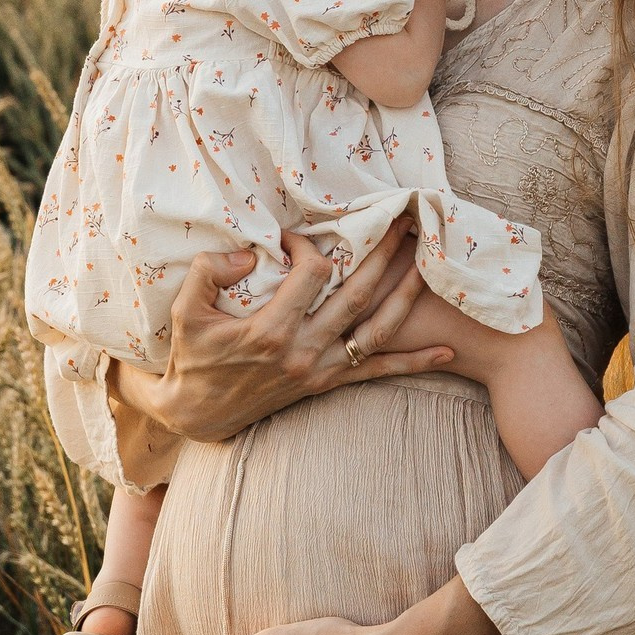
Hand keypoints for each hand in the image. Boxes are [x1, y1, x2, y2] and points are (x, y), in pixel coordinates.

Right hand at [110, 220, 453, 443]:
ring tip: (431, 266)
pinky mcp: (328, 383)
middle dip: (383, 254)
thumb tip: (249, 254)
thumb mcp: (186, 311)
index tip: (295, 237)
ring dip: (407, 297)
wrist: (197, 414)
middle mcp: (303, 352)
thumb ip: (209, 272)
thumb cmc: (191, 357)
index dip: (309, 246)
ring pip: (376, 330)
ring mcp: (320, 370)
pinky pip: (379, 372)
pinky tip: (448, 350)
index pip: (311, 274)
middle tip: (404, 221)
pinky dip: (415, 361)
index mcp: (270, 331)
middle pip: (356, 294)